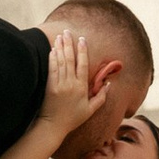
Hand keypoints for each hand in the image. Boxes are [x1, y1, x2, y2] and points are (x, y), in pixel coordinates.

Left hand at [32, 25, 98, 148]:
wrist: (53, 126)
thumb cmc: (73, 118)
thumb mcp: (90, 110)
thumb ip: (101, 97)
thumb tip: (109, 84)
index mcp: (81, 87)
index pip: (83, 65)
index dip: (83, 51)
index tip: (82, 40)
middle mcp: (70, 83)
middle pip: (70, 59)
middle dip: (69, 44)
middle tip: (68, 32)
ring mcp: (59, 84)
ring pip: (60, 62)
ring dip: (59, 48)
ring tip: (59, 36)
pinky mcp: (49, 86)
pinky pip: (51, 69)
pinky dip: (52, 58)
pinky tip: (52, 50)